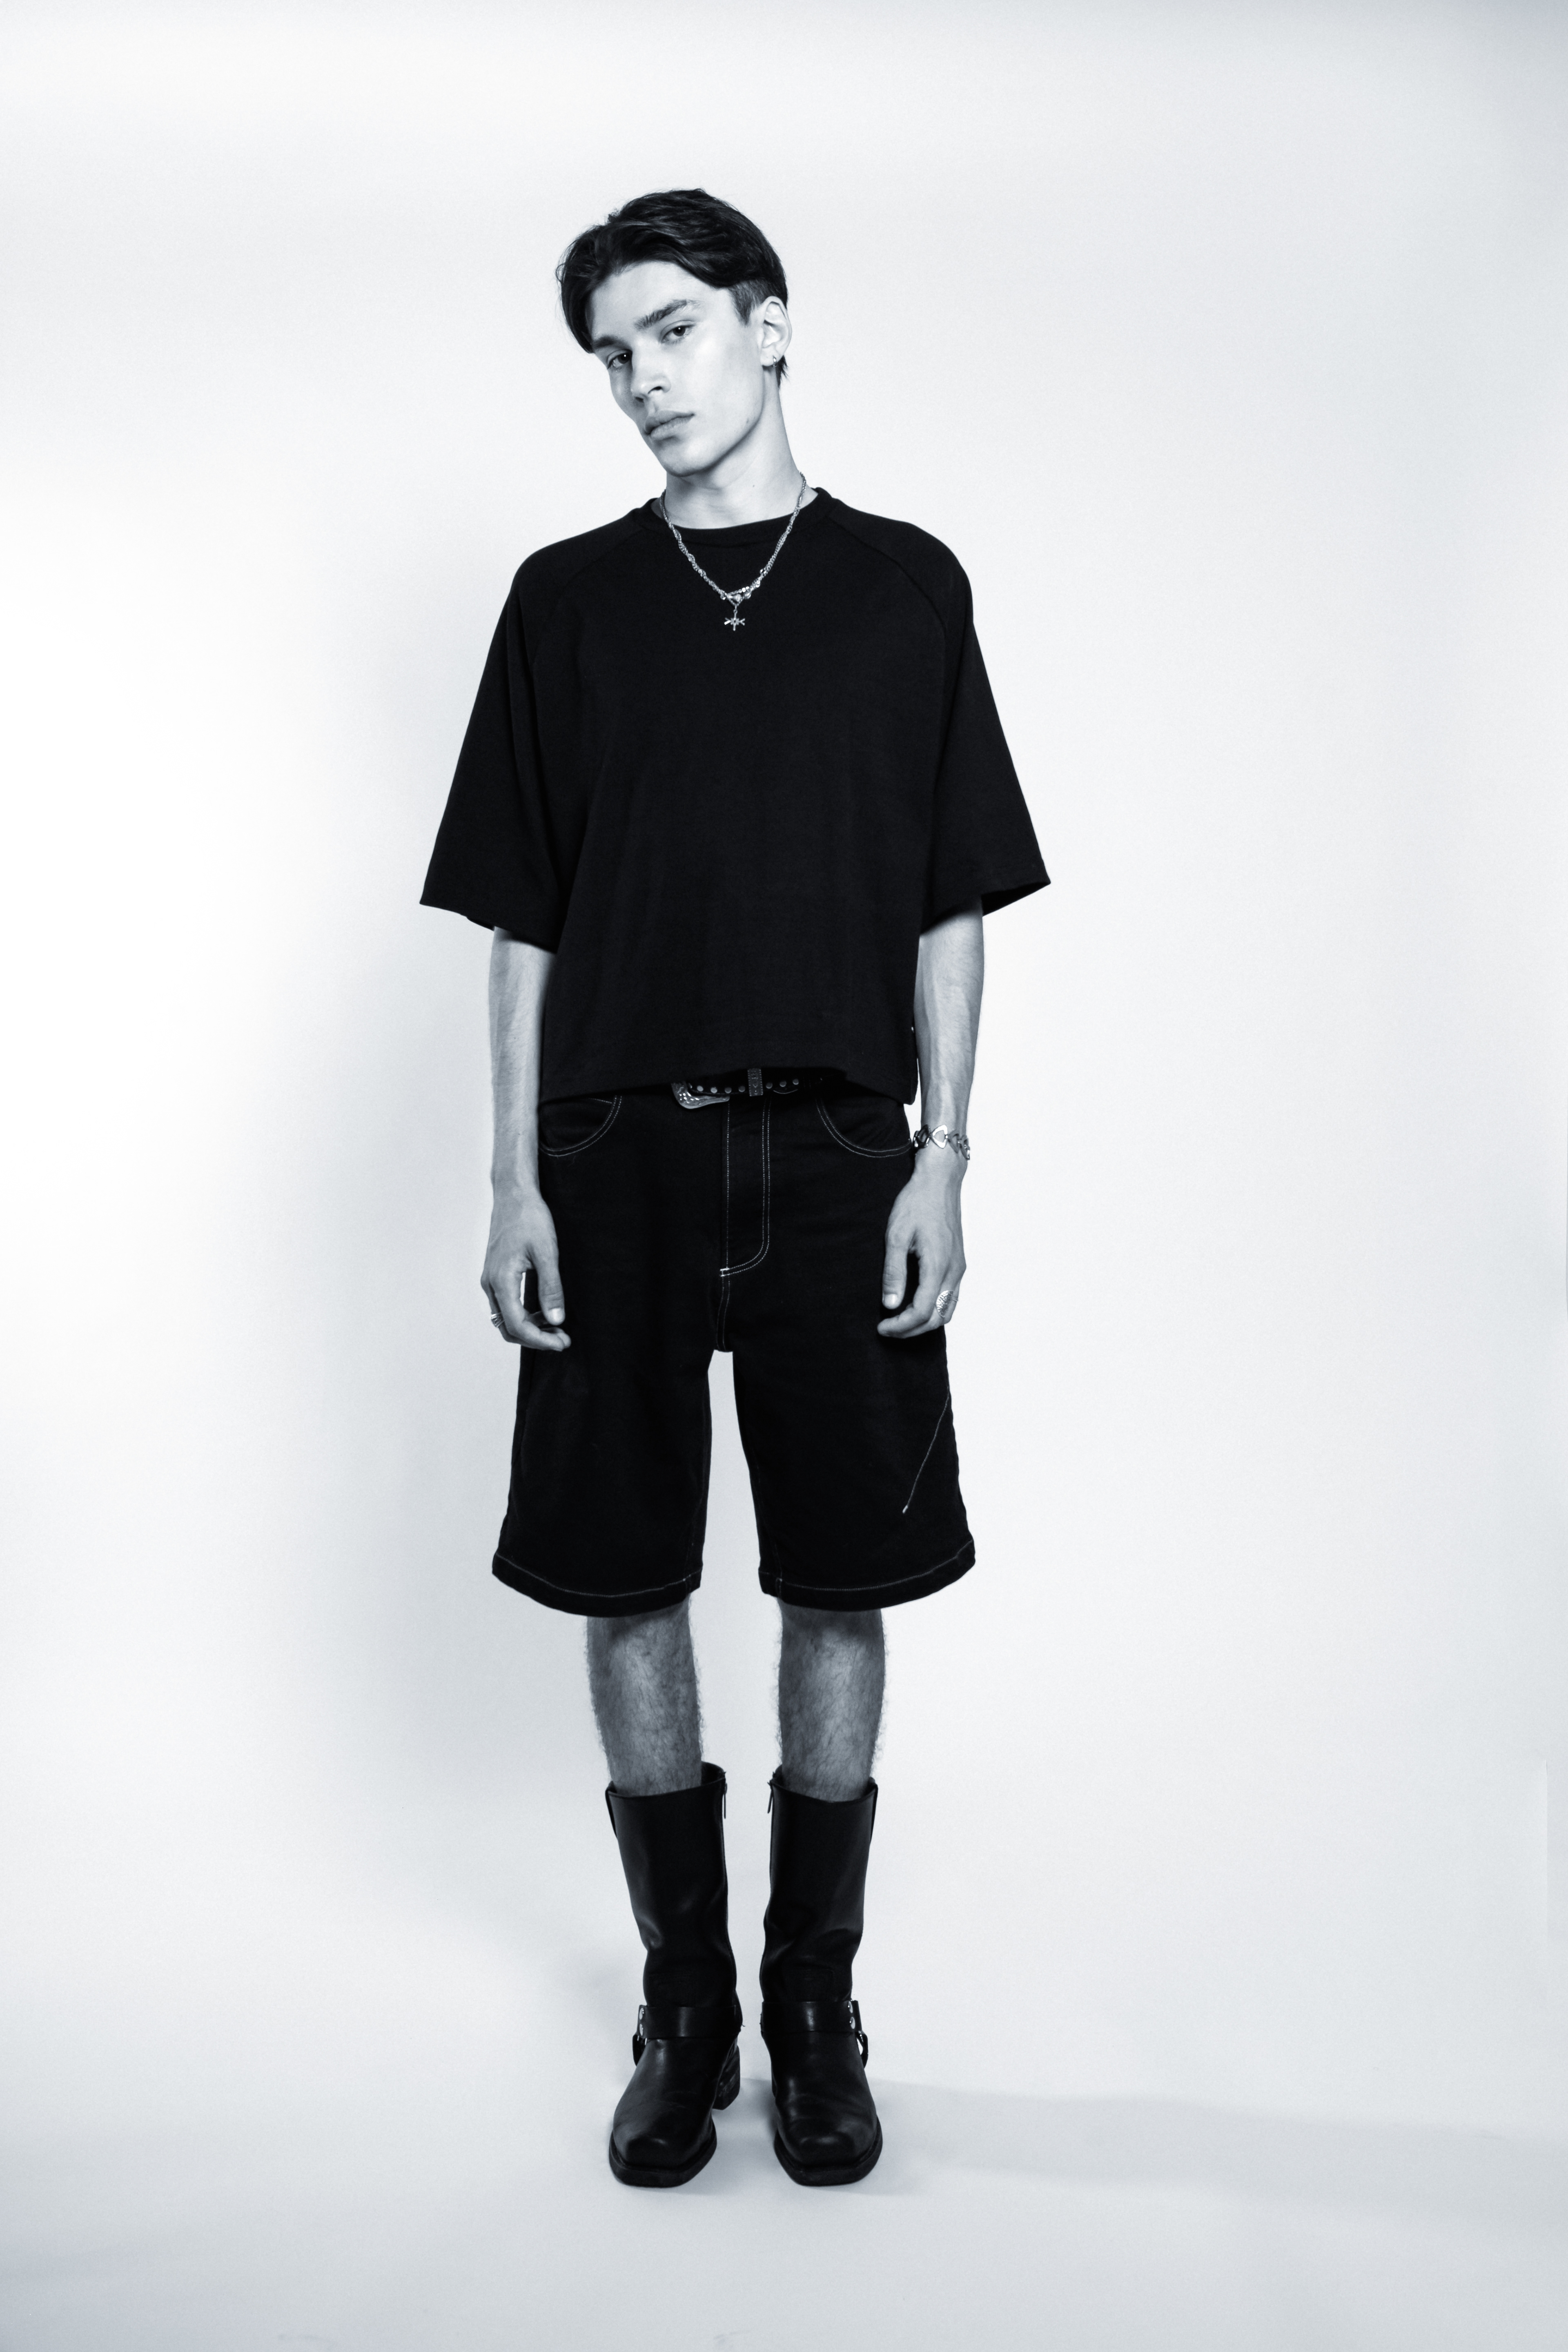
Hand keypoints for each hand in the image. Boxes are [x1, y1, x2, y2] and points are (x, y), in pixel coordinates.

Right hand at [482, 1186, 569, 1350]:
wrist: (513, 1194)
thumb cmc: (530, 1218)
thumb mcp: (547, 1252)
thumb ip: (551, 1288)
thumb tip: (556, 1320)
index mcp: (501, 1280)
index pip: (517, 1325)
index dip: (540, 1340)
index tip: (562, 1343)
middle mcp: (491, 1284)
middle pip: (507, 1328)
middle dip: (535, 1339)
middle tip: (562, 1340)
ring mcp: (491, 1279)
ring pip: (505, 1318)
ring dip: (529, 1328)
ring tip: (556, 1328)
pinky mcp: (496, 1274)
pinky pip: (506, 1305)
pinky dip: (523, 1315)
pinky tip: (544, 1312)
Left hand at [877, 1150, 965, 1338]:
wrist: (940, 1182)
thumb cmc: (916, 1203)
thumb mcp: (896, 1235)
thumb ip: (893, 1272)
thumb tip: (890, 1304)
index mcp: (938, 1265)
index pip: (922, 1312)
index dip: (901, 1326)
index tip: (881, 1327)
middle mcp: (954, 1271)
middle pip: (937, 1318)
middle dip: (911, 1330)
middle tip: (887, 1329)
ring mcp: (959, 1268)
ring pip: (947, 1310)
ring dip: (924, 1323)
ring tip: (900, 1322)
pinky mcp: (959, 1263)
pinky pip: (950, 1298)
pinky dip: (934, 1310)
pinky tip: (915, 1305)